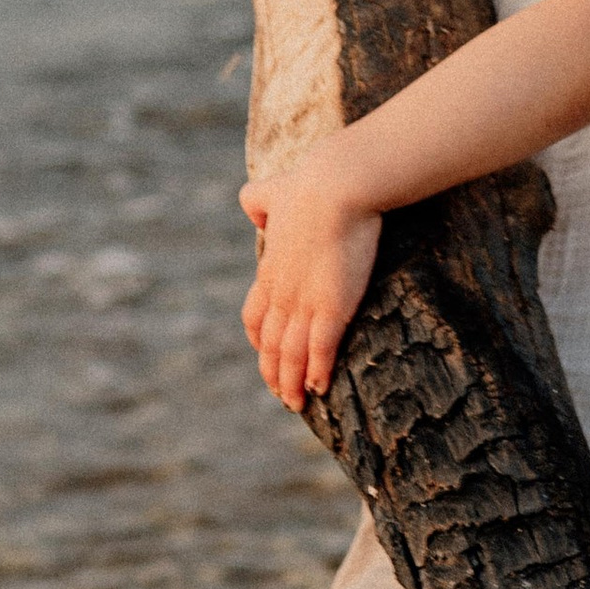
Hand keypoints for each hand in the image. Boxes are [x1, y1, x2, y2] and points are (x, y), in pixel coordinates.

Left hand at [239, 145, 380, 407]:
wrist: (335, 186)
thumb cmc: (310, 184)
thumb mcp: (273, 190)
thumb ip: (259, 200)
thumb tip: (253, 206)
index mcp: (270, 271)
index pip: (255, 317)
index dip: (259, 340)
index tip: (265, 352)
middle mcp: (282, 293)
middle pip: (270, 345)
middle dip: (274, 373)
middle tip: (281, 394)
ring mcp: (305, 302)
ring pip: (292, 354)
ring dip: (292, 383)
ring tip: (297, 404)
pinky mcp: (332, 306)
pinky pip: (321, 349)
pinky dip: (318, 371)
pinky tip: (320, 388)